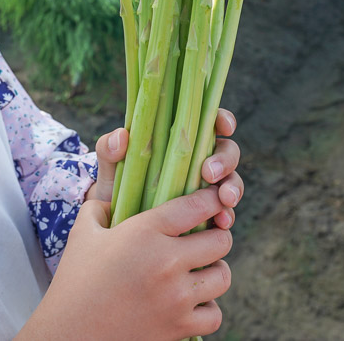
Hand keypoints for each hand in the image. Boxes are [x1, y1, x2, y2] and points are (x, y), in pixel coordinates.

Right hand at [19, 186, 233, 340]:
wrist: (68, 335)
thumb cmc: (73, 282)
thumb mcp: (82, 233)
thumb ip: (99, 208)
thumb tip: (113, 200)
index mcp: (144, 232)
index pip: (196, 206)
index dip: (211, 199)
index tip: (213, 198)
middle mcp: (166, 262)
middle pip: (221, 241)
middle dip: (217, 236)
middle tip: (206, 238)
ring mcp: (176, 297)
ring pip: (223, 276)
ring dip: (215, 271)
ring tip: (201, 270)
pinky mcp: (179, 328)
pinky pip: (214, 314)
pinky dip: (208, 308)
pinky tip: (193, 302)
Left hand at [85, 108, 242, 229]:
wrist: (113, 220)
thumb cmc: (116, 181)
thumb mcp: (110, 164)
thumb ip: (110, 147)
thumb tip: (121, 136)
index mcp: (182, 139)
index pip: (211, 121)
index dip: (224, 121)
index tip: (225, 127)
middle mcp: (200, 161)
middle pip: (228, 153)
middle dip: (226, 162)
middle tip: (210, 174)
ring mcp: (206, 188)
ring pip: (231, 183)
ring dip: (233, 190)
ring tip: (224, 202)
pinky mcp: (207, 214)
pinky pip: (224, 213)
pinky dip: (226, 216)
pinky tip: (221, 223)